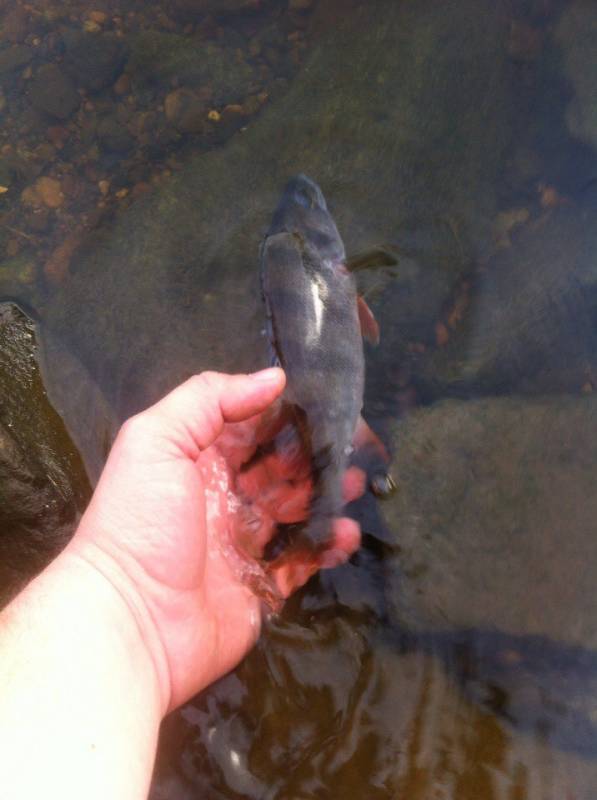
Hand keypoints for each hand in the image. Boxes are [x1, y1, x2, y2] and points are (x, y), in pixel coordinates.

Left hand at [68, 369, 361, 710]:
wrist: (132, 621)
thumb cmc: (143, 521)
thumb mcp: (157, 440)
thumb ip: (209, 399)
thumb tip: (274, 378)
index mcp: (196, 464)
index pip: (247, 429)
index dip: (282, 415)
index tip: (323, 403)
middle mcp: (221, 500)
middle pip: (277, 469)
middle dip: (312, 454)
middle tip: (350, 444)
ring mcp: (243, 545)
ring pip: (295, 511)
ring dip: (326, 494)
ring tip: (355, 482)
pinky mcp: (261, 586)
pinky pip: (302, 560)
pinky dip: (327, 545)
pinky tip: (346, 532)